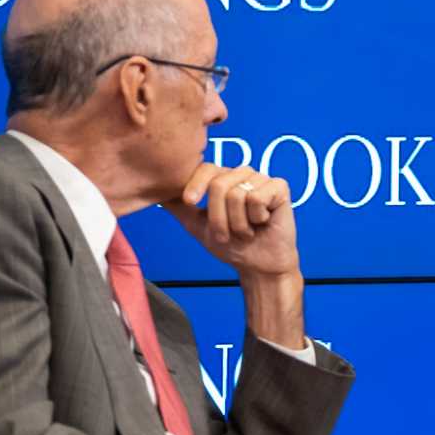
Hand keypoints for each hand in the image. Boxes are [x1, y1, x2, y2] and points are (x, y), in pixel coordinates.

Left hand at [163, 164, 299, 278]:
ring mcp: (262, 179)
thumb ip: (179, 207)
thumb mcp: (197, 226)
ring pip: (238, 193)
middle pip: (219, 185)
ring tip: (248, 230)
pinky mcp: (279, 187)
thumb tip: (154, 192)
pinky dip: (257, 217)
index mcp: (223, 179)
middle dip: (220, 218)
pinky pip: (257, 197)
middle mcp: (242, 174)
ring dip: (239, 222)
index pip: (206, 169)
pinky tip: (263, 222)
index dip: (195, 184)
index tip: (190, 202)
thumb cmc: (232, 246)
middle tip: (230, 233)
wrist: (258, 265)